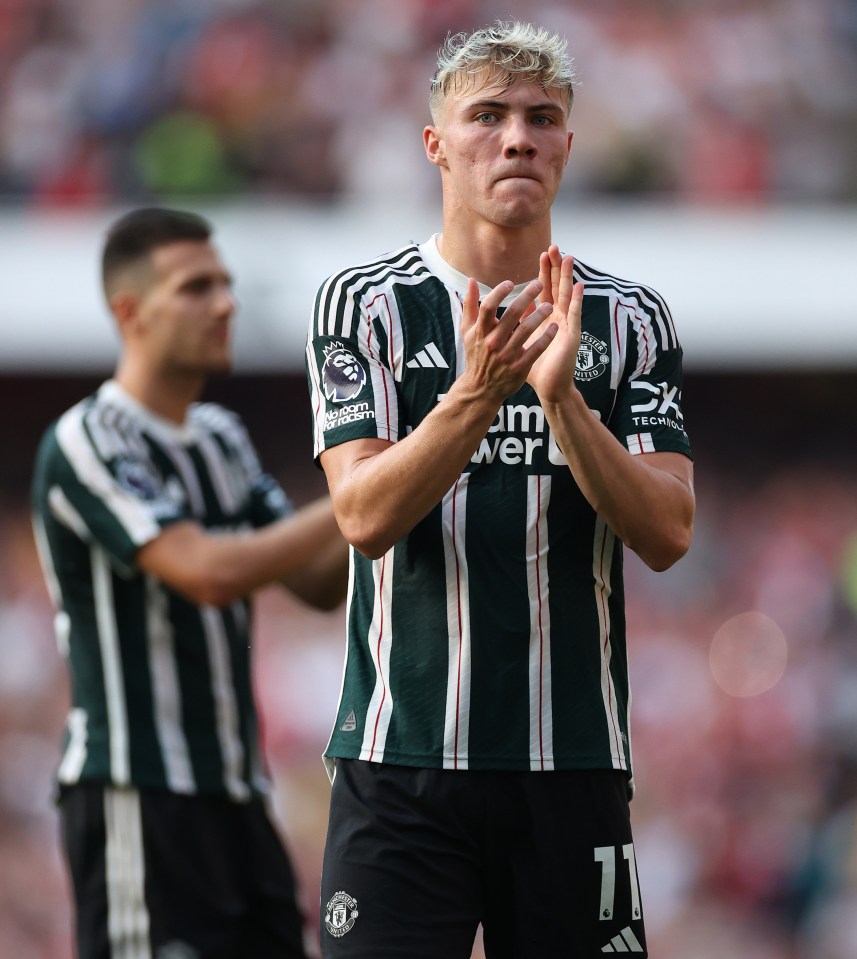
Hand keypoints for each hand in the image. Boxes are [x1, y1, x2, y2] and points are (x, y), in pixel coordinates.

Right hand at [459, 276, 557, 401]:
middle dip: (526, 296)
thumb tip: (471, 280)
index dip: (499, 292)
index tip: (511, 283)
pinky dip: (546, 338)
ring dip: (539, 315)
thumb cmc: (476, 354)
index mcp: (480, 331)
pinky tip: (554, 327)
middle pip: (511, 314)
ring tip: (549, 305)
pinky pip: (536, 349)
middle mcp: (493, 342)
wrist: (481, 388)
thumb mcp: (467, 331)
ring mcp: (507, 355)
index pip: (488, 307)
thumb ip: (470, 305)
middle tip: (538, 283)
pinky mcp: (519, 367)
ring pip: (526, 330)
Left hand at [526, 246, 584, 404]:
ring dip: (567, 277)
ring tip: (569, 258)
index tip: (541, 254)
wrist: (547, 387)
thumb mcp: (520, 341)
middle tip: (554, 247)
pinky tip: (579, 285)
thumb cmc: (534, 366)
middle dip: (555, 268)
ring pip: (566, 296)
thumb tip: (506, 308)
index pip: (544, 289)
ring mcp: (566, 325)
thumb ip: (514, 323)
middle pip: (556, 287)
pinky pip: (574, 314)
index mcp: (544, 317)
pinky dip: (576, 300)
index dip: (544, 272)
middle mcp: (557, 318)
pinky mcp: (571, 335)